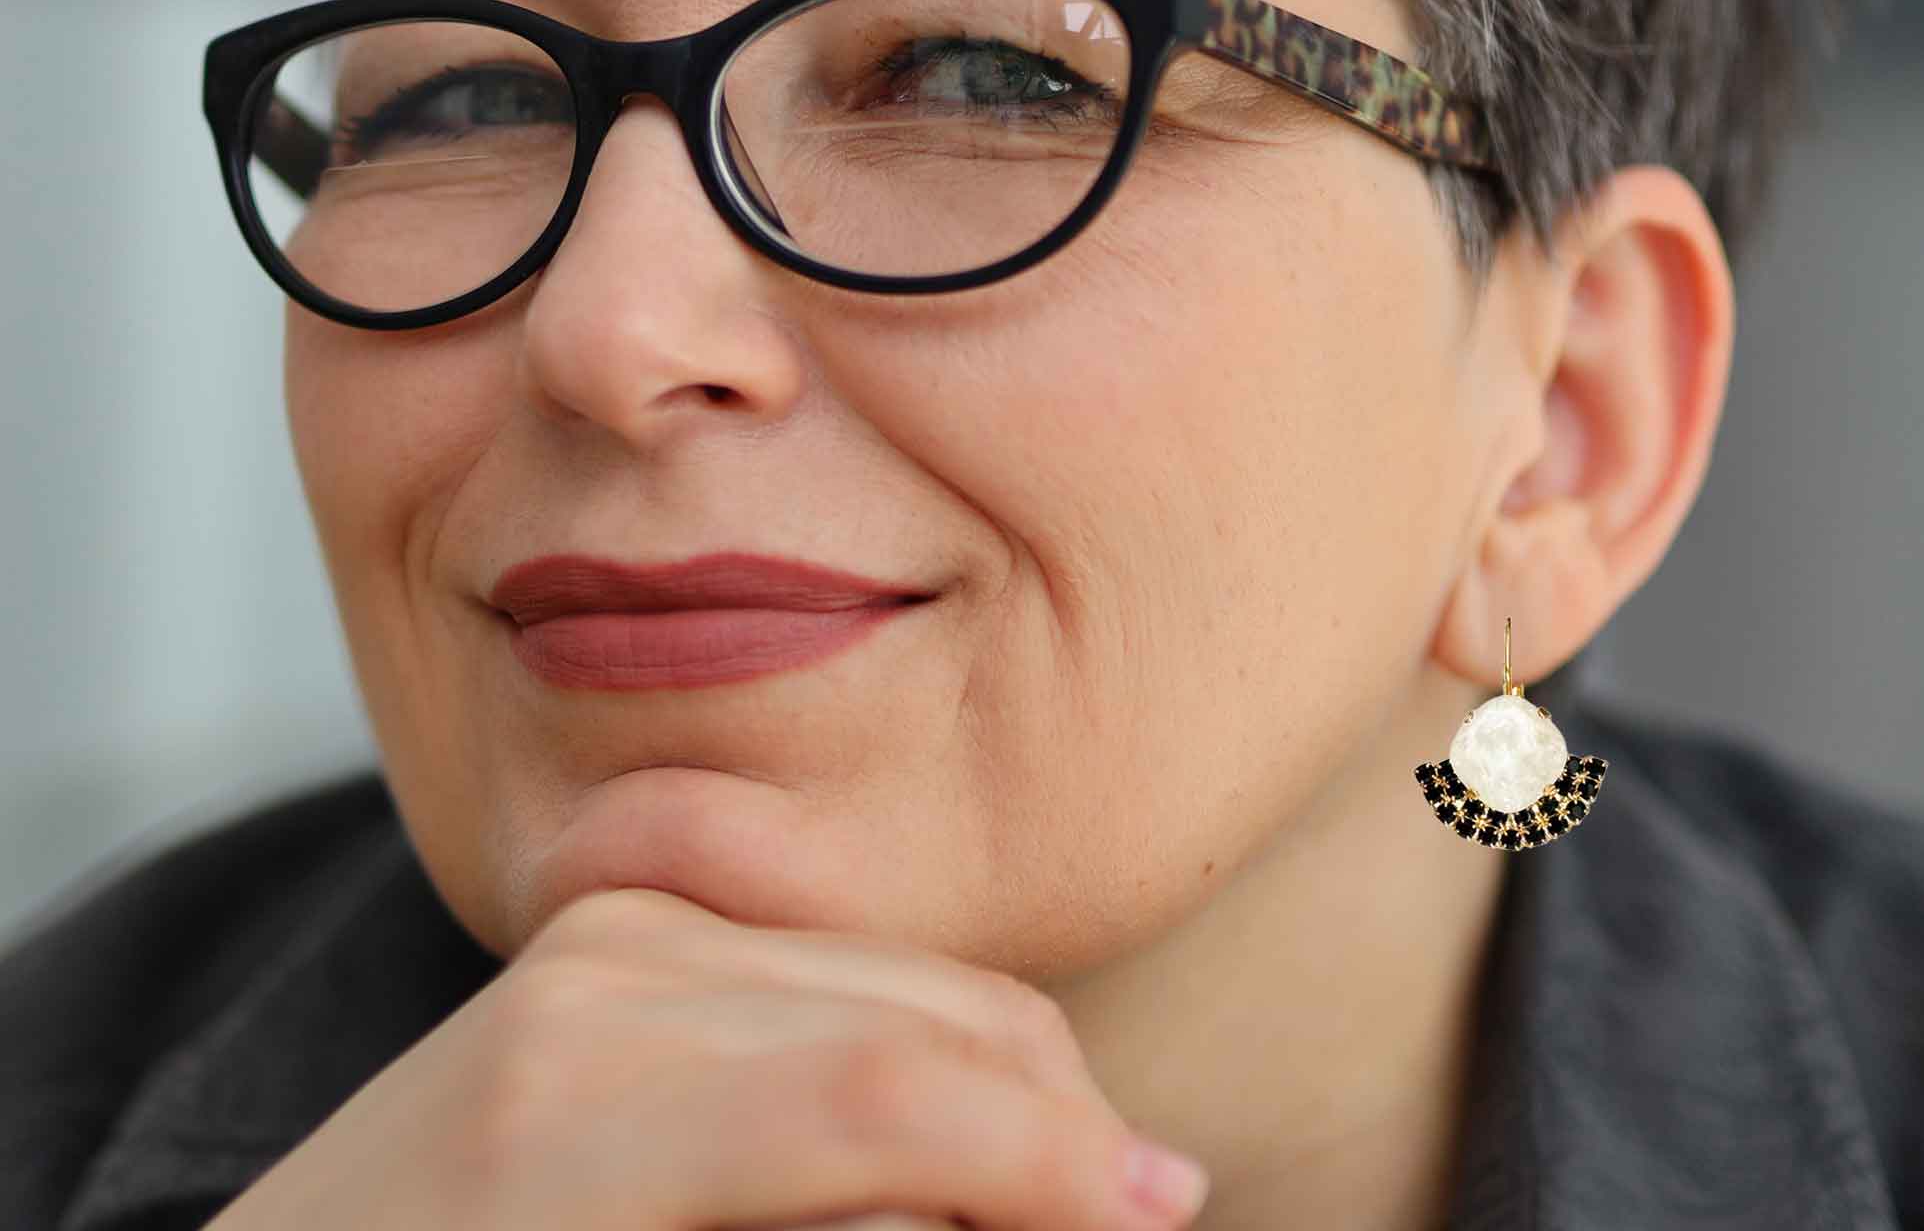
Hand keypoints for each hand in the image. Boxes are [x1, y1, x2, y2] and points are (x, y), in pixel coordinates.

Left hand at [204, 886, 1204, 1230]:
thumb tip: (1014, 1202)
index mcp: (566, 1126)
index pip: (878, 1096)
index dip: (1050, 1160)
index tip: (1162, 1220)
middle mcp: (593, 985)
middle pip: (919, 1013)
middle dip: (1060, 1118)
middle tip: (1141, 1217)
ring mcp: (605, 931)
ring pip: (901, 971)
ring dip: (1007, 1077)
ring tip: (1055, 1183)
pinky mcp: (621, 918)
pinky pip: (833, 954)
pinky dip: (923, 1032)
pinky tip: (951, 1116)